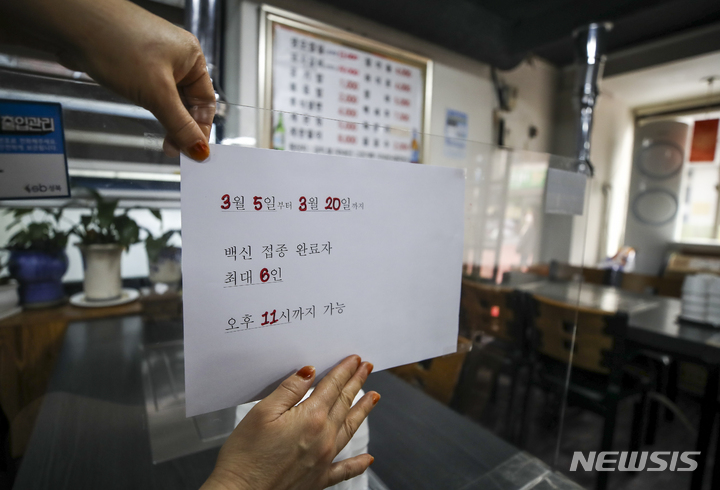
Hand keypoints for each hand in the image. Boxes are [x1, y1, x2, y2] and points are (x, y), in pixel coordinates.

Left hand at [0, 0, 214, 160]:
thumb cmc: (117, 43)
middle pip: (188, 101)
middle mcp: (175, 57)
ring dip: (166, 119)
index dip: (201, 129)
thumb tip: (199, 149)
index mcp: (191, 57)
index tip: (195, 152)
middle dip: (183, 127)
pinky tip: (146, 117)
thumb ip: (180, 125)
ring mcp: (152, 59)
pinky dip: (151, 107)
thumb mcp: (157, 93)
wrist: (73, 23)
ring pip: (168, 98)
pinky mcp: (131, 63)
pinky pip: (149, 91)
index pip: (205, 102)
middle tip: (176, 150)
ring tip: (163, 140)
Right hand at [202, 355, 378, 489]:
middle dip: (356, 383)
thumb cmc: (245, 457)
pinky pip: (344, 469)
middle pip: (344, 404)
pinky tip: (368, 459)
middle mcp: (323, 438)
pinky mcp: (318, 480)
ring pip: (349, 429)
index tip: (354, 360)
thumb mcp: (262, 413)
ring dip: (362, 411)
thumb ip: (289, 390)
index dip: (344, 370)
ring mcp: (324, 460)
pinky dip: (358, 463)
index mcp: (310, 418)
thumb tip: (309, 372)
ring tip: (374, 397)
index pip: (332, 387)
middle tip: (366, 368)